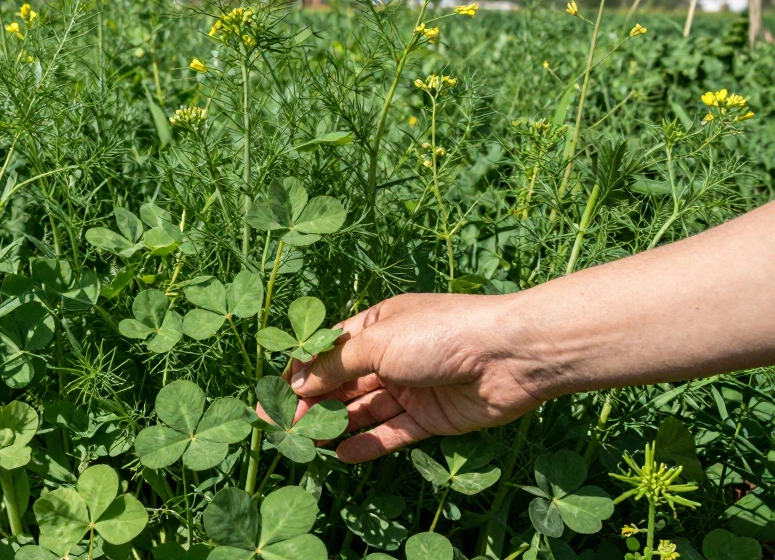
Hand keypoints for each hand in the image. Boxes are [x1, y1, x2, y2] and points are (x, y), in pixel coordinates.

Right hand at [286, 293, 545, 462]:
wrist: (509, 356)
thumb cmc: (439, 333)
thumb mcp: (378, 342)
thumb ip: (334, 366)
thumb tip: (295, 384)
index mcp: (378, 325)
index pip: (328, 350)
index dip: (300, 372)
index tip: (271, 395)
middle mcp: (391, 355)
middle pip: (343, 383)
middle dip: (310, 403)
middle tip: (279, 428)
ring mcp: (410, 387)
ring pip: (364, 409)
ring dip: (335, 424)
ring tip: (304, 443)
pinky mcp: (429, 417)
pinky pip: (391, 433)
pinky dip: (367, 443)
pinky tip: (342, 454)